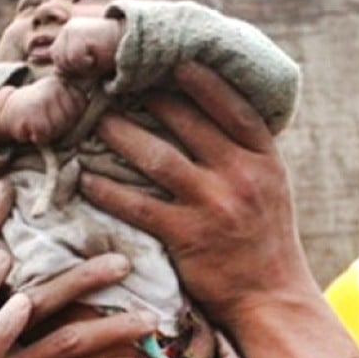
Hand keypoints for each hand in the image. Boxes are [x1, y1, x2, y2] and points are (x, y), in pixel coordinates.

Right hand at [0, 76, 86, 145]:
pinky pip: (45, 135)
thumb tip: (105, 115)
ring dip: (49, 133)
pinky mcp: (33, 113)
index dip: (70, 117)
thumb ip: (78, 104)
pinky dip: (38, 137)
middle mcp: (56, 87)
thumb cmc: (40, 109)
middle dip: (60, 127)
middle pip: (71, 121)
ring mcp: (45, 99)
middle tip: (45, 118)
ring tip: (39, 122)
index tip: (55, 112)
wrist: (9, 109)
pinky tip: (32, 128)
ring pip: (59, 129)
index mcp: (66, 83)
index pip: (81, 109)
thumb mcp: (60, 100)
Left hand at [51, 17, 120, 81]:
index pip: (57, 58)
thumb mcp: (88, 61)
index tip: (90, 64)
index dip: (71, 68)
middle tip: (93, 63)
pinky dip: (85, 64)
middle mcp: (68, 29)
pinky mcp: (78, 32)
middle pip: (58, 60)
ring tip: (96, 59)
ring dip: (80, 67)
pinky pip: (73, 58)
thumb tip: (56, 73)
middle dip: (74, 68)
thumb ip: (72, 64)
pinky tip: (97, 56)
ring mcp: (71, 29)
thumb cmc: (111, 54)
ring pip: (64, 60)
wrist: (132, 41)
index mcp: (68, 35)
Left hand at [80, 61, 358, 357]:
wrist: (272, 298)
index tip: (175, 59)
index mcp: (264, 160)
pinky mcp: (186, 236)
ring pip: (158, 158)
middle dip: (150, 99)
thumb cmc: (265, 238)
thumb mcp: (270, 187)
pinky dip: (109, 190)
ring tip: (96, 121)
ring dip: (122, 136)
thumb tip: (208, 112)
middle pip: (189, 123)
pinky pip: (138, 205)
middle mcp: (241, 176)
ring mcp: (213, 206)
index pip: (234, 108)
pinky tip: (86, 178)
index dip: (204, 81)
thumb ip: (242, 152)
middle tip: (117, 82)